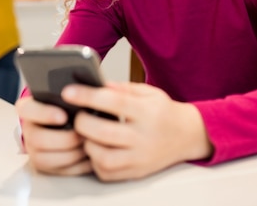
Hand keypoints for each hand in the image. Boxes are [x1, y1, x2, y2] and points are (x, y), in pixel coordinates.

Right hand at [15, 96, 92, 175]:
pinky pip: (60, 171)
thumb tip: (85, 92)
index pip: (27, 110)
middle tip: (83, 134)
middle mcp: (28, 131)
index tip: (64, 116)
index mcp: (28, 109)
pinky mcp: (46, 166)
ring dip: (73, 153)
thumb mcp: (67, 95)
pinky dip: (79, 165)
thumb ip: (70, 93)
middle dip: (65, 139)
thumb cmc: (69, 106)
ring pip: (49, 159)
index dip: (44, 114)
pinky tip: (90, 156)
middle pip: (38, 139)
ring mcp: (35, 150)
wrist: (69, 122)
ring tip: (89, 144)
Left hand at [62, 82, 212, 181]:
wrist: (187, 136)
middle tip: (77, 116)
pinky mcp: (136, 172)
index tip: (68, 91)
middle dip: (82, 123)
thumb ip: (121, 88)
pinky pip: (107, 173)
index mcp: (148, 112)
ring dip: (87, 144)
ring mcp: (140, 158)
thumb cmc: (163, 112)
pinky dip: (94, 161)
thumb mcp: (148, 92)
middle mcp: (144, 137)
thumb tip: (94, 84)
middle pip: (104, 132)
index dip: (87, 96)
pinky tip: (96, 148)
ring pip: (103, 157)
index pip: (113, 102)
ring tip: (87, 133)